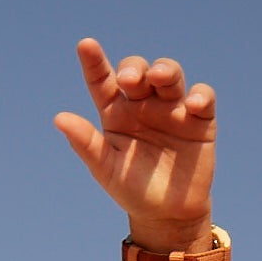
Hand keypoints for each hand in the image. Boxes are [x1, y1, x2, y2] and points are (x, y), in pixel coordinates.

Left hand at [52, 39, 216, 250]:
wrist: (168, 215)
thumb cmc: (131, 189)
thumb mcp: (106, 168)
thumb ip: (86, 143)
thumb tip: (59, 118)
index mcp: (115, 113)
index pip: (102, 81)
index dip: (94, 61)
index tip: (85, 45)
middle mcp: (142, 105)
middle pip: (138, 71)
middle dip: (134, 68)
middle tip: (129, 79)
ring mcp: (171, 109)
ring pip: (170, 75)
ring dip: (165, 69)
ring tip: (159, 77)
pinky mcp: (199, 120)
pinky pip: (203, 97)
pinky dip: (199, 95)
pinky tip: (191, 105)